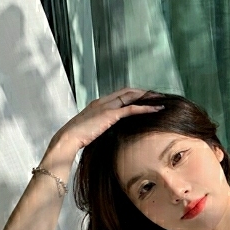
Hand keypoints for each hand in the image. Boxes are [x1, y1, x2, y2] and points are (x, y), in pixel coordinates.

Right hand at [43, 87, 164, 164]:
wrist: (68, 138)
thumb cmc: (77, 137)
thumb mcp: (92, 129)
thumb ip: (101, 126)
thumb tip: (108, 133)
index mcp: (99, 103)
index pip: (120, 94)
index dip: (134, 94)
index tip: (146, 98)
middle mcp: (103, 101)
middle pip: (128, 91)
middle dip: (144, 92)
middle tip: (158, 96)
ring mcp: (106, 105)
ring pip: (131, 96)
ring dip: (147, 97)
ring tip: (161, 101)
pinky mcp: (110, 114)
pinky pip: (131, 109)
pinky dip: (145, 108)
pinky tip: (156, 110)